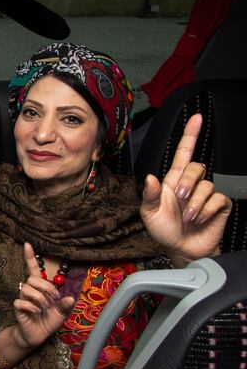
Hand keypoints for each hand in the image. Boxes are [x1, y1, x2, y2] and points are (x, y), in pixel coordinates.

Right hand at [12, 243, 75, 349]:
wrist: (38, 336)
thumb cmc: (48, 321)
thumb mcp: (61, 313)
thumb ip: (66, 306)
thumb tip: (71, 298)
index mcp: (40, 288)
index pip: (32, 269)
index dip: (30, 257)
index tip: (27, 244)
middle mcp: (30, 290)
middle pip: (33, 278)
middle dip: (47, 288)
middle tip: (54, 299)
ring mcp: (23, 299)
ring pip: (27, 288)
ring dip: (40, 297)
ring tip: (45, 307)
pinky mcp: (18, 309)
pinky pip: (20, 301)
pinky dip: (31, 305)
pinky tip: (36, 311)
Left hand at [140, 114, 231, 266]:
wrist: (180, 249)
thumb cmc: (164, 230)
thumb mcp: (149, 213)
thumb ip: (149, 195)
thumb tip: (150, 177)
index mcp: (173, 181)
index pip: (183, 153)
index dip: (190, 135)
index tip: (197, 118)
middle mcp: (190, 184)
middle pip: (196, 167)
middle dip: (188, 182)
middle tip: (180, 198)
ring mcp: (205, 194)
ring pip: (206, 184)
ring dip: (195, 202)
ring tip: (187, 216)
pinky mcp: (218, 206)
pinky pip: (217, 199)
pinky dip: (206, 210)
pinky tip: (199, 219)